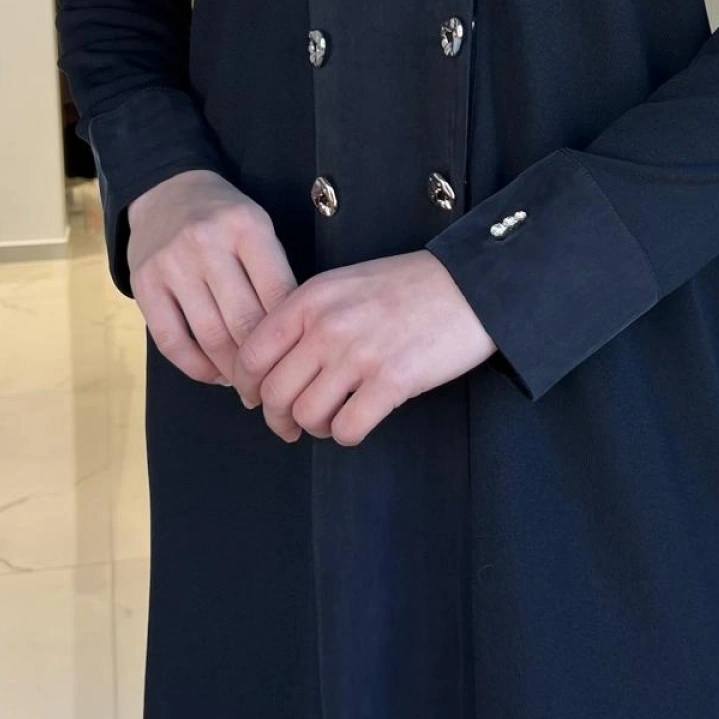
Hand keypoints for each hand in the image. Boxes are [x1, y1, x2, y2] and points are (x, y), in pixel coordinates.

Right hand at [127, 170, 296, 386]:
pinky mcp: (143, 284)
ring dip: (233, 371)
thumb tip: (290, 342)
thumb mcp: (258, 229)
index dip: (291, 336)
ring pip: (210, 336)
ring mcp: (171, 264)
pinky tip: (214, 374)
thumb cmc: (225, 220)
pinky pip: (171, 341)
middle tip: (275, 385)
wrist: (167, 193)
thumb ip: (273, 275)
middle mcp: (207, 243)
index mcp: (246, 227)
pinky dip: (196, 367)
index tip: (299, 360)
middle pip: (244, 321)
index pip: (278, 294)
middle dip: (263, 363)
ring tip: (248, 385)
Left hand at [232, 251, 496, 444]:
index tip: (258, 400)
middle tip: (291, 425)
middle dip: (278, 419)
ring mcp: (359, 354)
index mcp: (310, 299)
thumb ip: (306, 317)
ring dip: (316, 427)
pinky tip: (359, 421)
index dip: (248, 388)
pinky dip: (347, 434)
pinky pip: (348, 429)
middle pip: (274, 393)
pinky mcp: (392, 381)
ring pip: (307, 416)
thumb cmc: (409, 286)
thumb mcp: (345, 285)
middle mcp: (327, 326)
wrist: (470, 284)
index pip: (251, 355)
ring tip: (332, 419)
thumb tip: (273, 366)